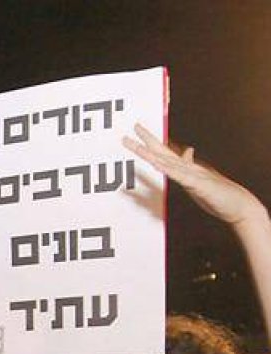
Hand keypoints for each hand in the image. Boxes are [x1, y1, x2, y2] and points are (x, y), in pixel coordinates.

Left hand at [124, 123, 268, 226]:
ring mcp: (194, 176)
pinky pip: (182, 178)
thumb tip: (187, 150)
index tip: (138, 129)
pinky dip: (170, 171)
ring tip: (139, 147)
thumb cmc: (218, 194)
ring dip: (153, 155)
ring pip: (169, 163)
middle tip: (135, 127)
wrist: (239, 205)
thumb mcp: (199, 179)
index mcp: (186, 168)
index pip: (164, 152)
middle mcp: (188, 168)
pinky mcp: (199, 186)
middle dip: (147, 141)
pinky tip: (159, 166)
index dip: (150, 142)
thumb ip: (191, 166)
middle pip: (163, 153)